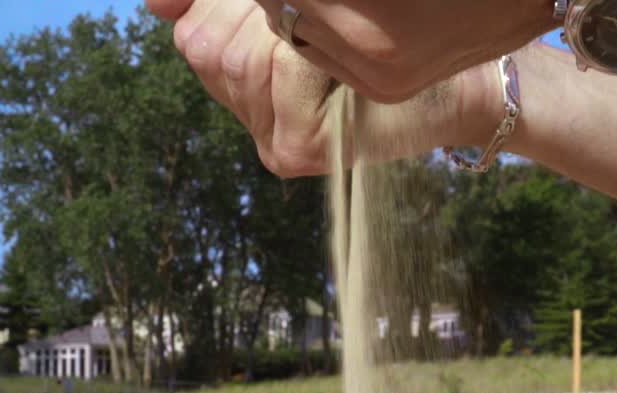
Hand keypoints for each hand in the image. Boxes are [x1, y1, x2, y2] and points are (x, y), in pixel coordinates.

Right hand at [147, 0, 502, 176]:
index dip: (225, 6)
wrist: (463, 78)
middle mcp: (250, 117)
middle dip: (257, 16)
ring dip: (287, 30)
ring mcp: (269, 141)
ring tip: (328, 44)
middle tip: (313, 23)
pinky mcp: (294, 153)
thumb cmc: (390, 33)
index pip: (192, 31)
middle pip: (205, 45)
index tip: (276, 9)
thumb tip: (153, 3)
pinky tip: (341, 67)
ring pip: (237, 58)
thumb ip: (229, 2)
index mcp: (241, 78)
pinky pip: (278, 72)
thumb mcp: (299, 9)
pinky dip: (311, 53)